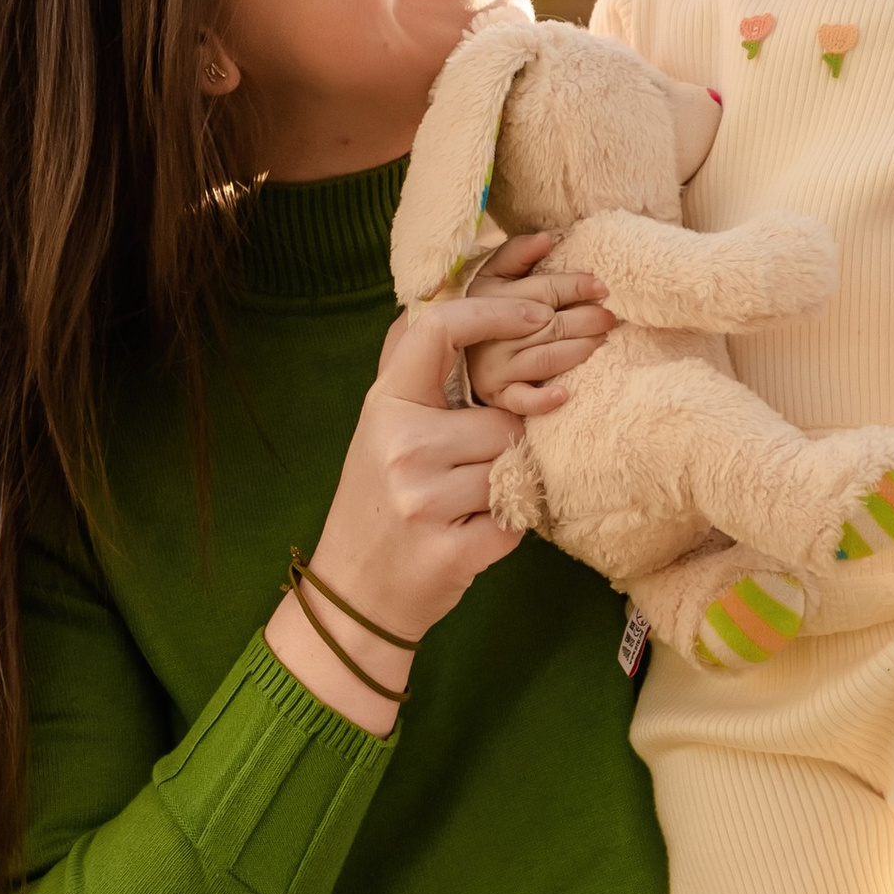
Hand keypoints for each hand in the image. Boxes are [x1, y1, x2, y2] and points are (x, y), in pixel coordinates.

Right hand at [265, 287, 546, 731]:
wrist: (355, 596)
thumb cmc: (378, 504)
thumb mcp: (380, 429)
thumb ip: (416, 373)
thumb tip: (454, 296)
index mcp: (383, 406)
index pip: (438, 330)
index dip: (496, 312)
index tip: (537, 315)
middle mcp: (401, 446)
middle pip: (503, 418)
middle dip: (503, 443)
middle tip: (465, 473)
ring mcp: (426, 499)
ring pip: (515, 466)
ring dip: (507, 486)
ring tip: (463, 506)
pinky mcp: (455, 548)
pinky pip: (519, 516)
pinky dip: (507, 525)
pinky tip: (469, 534)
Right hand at [461, 229, 613, 415]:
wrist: (457, 355)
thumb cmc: (489, 310)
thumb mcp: (494, 277)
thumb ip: (517, 254)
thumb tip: (546, 238)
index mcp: (492, 298)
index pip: (544, 291)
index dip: (576, 287)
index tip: (602, 287)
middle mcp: (493, 334)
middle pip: (550, 325)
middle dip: (586, 320)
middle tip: (611, 318)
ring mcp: (495, 368)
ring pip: (545, 359)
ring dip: (578, 351)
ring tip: (602, 342)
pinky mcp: (500, 396)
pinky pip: (522, 400)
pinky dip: (543, 399)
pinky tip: (565, 393)